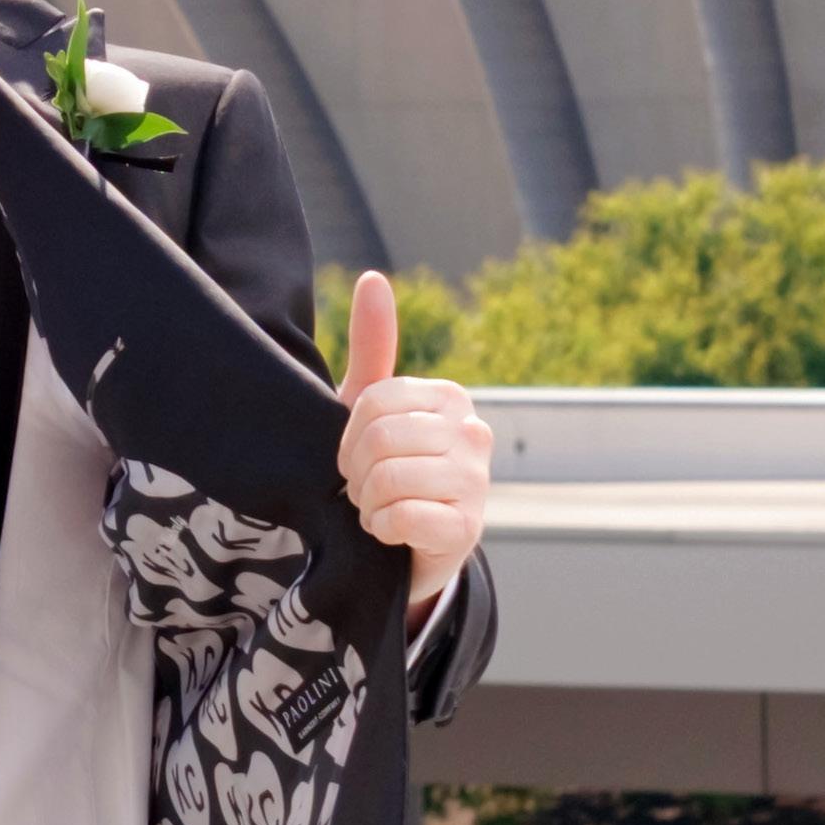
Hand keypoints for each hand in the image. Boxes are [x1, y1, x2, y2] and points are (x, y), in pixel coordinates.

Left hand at [336, 269, 491, 612]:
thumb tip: (373, 277)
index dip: (347, 437)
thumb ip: (373, 346)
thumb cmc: (386, 468)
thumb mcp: (371, 409)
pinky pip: (402, 516)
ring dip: (367, 504)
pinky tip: (392, 533)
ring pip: (388, 480)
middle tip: (365, 489)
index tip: (352, 458)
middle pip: (378, 440)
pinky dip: (382, 529)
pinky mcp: (467, 528)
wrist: (406, 547)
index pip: (372, 402)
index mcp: (448, 397)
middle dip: (356, 473)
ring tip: (379, 510)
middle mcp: (473, 432)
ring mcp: (476, 481)